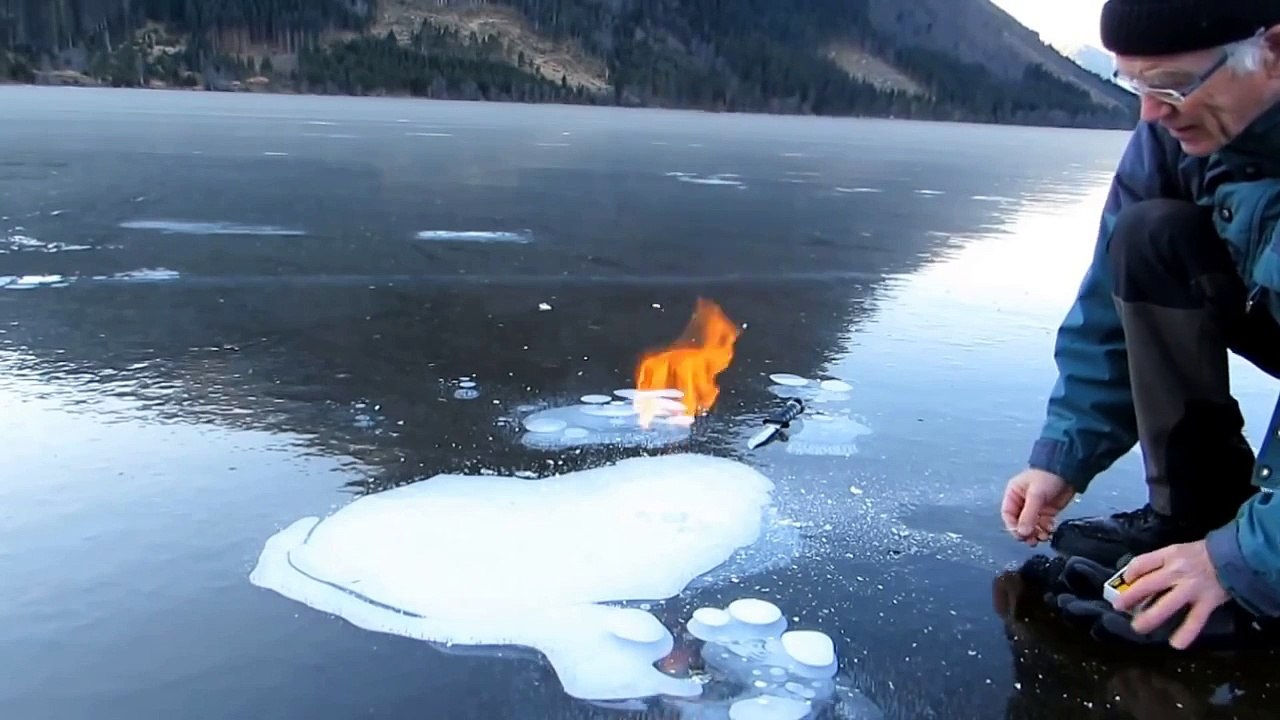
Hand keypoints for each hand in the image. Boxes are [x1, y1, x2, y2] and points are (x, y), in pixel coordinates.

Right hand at [1001, 469, 1076, 544]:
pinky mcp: (1047, 512)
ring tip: (1043, 536)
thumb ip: (1028, 515)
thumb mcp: (1036, 495)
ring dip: (1036, 533)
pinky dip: (1046, 530)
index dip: (1013, 526)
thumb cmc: (1047, 476)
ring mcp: (1035, 508)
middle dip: (1025, 532)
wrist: (1069, 471)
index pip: (1008, 515)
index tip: (1021, 535)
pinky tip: (1050, 530)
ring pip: (1031, 526)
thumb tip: (1022, 533)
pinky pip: (1043, 526)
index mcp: (1013, 494)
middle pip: (1019, 523)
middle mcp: (1022, 502)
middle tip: (1032, 540)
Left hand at [1113, 540, 1230, 649]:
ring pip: (1165, 606)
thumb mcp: (1179, 550)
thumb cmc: (1204, 553)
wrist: (1235, 556)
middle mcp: (1176, 571)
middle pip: (1146, 586)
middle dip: (1129, 598)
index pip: (1140, 564)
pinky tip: (1176, 644)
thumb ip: (1162, 563)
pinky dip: (1185, 633)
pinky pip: (1194, 620)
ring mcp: (1191, 588)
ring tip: (1139, 628)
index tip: (1126, 583)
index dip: (1129, 575)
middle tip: (1119, 608)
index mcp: (1168, 555)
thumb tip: (1141, 578)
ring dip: (1149, 619)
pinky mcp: (1207, 602)